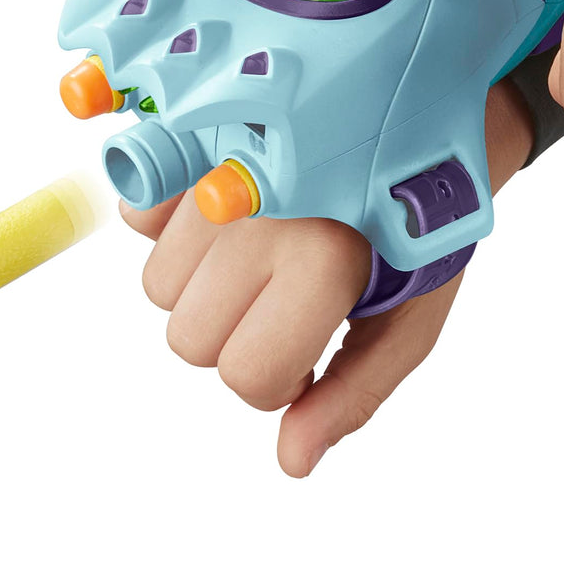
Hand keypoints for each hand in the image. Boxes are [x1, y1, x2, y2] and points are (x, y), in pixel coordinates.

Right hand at [120, 80, 533, 476]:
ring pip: (157, 285)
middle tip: (280, 293)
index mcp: (323, 259)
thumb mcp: (413, 311)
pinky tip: (226, 204)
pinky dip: (172, 225)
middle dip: (233, 334)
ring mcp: (215, 166)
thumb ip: (353, 391)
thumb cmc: (422, 217)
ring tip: (261, 242)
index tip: (309, 341)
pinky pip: (138, 215)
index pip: (245, 374)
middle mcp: (258, 212)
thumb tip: (291, 462)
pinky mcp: (190, 132)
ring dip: (202, 283)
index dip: (278, 377)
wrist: (425, 100)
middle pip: (187, 338)